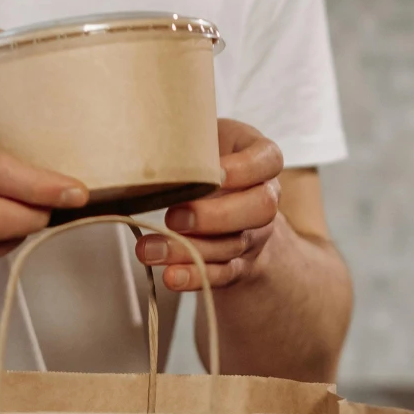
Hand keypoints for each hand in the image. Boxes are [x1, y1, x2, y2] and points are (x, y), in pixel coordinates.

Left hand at [136, 119, 284, 292]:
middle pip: (260, 209)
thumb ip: (190, 138)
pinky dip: (197, 277)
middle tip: (174, 217)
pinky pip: (224, 274)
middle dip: (216, 216)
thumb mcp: (205, 137)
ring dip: (191, 251)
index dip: (243, 169)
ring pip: (234, 245)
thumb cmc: (207, 157)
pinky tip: (171, 276)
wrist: (226, 196)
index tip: (213, 173)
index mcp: (261, 159)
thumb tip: (145, 140)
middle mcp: (265, 197)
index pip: (269, 161)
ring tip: (149, 250)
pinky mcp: (240, 263)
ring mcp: (255, 233)